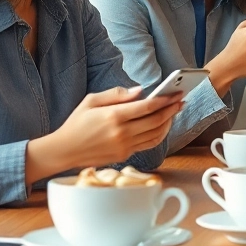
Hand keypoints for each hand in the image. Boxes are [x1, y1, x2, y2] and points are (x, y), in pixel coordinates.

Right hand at [31, 87, 181, 179]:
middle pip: (155, 121)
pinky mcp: (124, 155)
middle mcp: (121, 133)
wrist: (64, 150)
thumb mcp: (91, 101)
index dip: (164, 100)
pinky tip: (163, 126)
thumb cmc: (76, 123)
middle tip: (181, 101)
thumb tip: (139, 91)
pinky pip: (148, 144)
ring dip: (169, 123)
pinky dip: (160, 135)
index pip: (147, 107)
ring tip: (174, 112)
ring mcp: (124, 146)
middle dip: (172, 110)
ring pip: (156, 134)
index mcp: (113, 117)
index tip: (175, 93)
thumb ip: (116, 94)